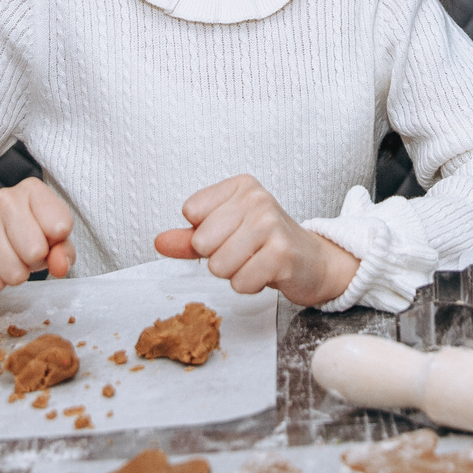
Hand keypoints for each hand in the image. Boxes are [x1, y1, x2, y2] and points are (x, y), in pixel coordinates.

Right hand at [0, 178, 73, 293]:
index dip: (57, 243)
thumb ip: (63, 252)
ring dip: (15, 275)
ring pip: (13, 270)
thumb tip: (60, 265)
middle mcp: (4, 199)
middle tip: (27, 255)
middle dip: (34, 262)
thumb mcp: (54, 240)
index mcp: (32, 190)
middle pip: (35, 250)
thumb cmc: (27, 238)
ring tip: (11, 261)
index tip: (48, 238)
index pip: (60, 226)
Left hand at [152, 174, 360, 307]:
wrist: (313, 262)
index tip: (231, 233)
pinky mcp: (281, 254)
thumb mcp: (225, 233)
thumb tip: (158, 242)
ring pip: (218, 265)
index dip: (205, 233)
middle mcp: (257, 199)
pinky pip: (240, 282)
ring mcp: (271, 225)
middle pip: (202, 242)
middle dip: (219, 257)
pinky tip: (267, 272)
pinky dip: (250, 285)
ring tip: (256, 262)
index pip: (191, 211)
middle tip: (245, 252)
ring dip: (235, 273)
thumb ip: (189, 238)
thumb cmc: (267, 244)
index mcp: (241, 186)